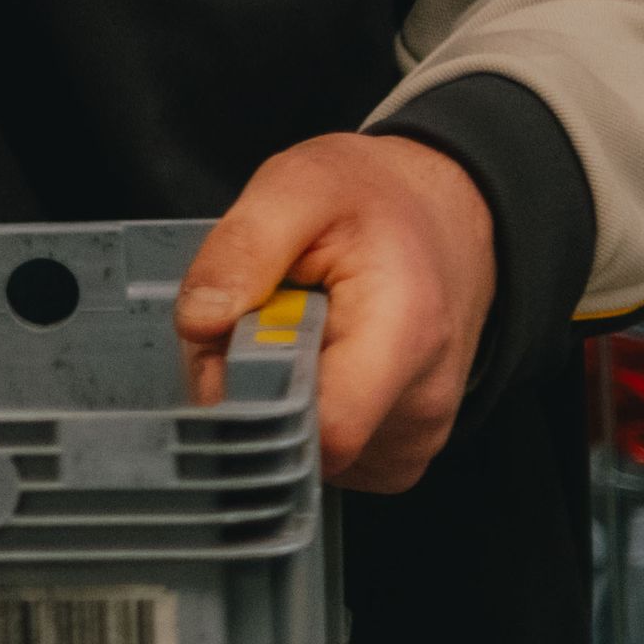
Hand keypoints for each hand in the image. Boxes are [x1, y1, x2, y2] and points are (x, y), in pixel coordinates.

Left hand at [179, 130, 499, 492]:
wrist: (445, 213)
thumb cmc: (375, 198)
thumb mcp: (300, 185)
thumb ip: (243, 249)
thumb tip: (198, 323)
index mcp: (405, 335)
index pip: (324, 434)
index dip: (252, 405)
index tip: (227, 353)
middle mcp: (423, 403)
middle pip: (298, 443)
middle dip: (253, 393)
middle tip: (259, 321)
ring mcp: (416, 437)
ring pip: (306, 454)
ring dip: (278, 400)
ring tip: (298, 332)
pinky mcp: (401, 454)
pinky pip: (327, 459)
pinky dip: (305, 414)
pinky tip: (319, 361)